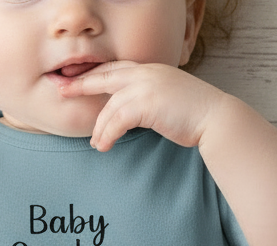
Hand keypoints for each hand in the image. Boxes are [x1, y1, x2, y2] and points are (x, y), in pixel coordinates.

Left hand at [59, 61, 225, 152]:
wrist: (215, 119)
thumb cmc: (193, 115)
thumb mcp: (166, 99)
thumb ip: (147, 99)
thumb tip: (130, 114)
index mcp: (150, 69)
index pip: (114, 68)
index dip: (93, 73)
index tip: (75, 80)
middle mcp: (146, 73)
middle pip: (104, 77)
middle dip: (80, 84)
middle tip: (61, 90)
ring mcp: (146, 86)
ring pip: (109, 107)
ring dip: (99, 128)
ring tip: (96, 144)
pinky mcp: (147, 104)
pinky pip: (117, 120)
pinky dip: (108, 135)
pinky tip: (104, 146)